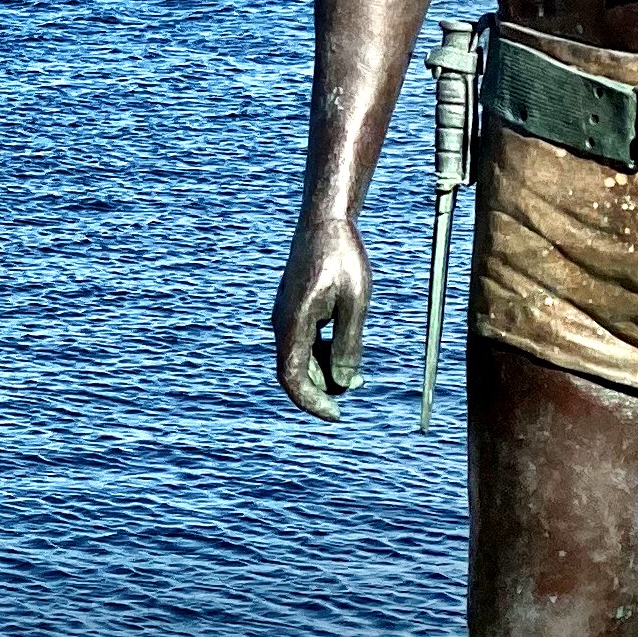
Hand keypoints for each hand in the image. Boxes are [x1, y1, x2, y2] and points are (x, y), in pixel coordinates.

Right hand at [274, 211, 371, 422]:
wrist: (325, 220)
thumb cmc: (343, 257)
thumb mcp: (355, 302)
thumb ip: (348, 344)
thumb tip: (342, 382)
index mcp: (293, 322)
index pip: (293, 377)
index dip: (312, 402)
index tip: (337, 416)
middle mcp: (282, 322)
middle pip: (294, 372)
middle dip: (321, 390)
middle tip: (354, 391)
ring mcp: (286, 315)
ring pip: (298, 358)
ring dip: (323, 372)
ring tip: (354, 374)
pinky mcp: (294, 308)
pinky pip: (302, 342)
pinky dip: (321, 354)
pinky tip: (343, 351)